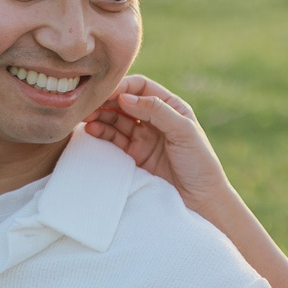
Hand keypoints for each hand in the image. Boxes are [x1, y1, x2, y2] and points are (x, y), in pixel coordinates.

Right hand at [85, 76, 233, 217]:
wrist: (201, 201)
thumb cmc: (200, 163)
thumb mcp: (184, 131)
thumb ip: (156, 111)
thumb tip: (124, 97)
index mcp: (171, 107)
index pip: (142, 87)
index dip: (123, 87)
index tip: (106, 92)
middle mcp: (156, 119)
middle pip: (125, 102)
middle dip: (106, 101)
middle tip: (89, 104)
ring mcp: (144, 137)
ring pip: (116, 120)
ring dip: (100, 116)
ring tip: (86, 117)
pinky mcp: (135, 155)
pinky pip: (114, 140)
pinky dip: (101, 133)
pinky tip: (91, 130)